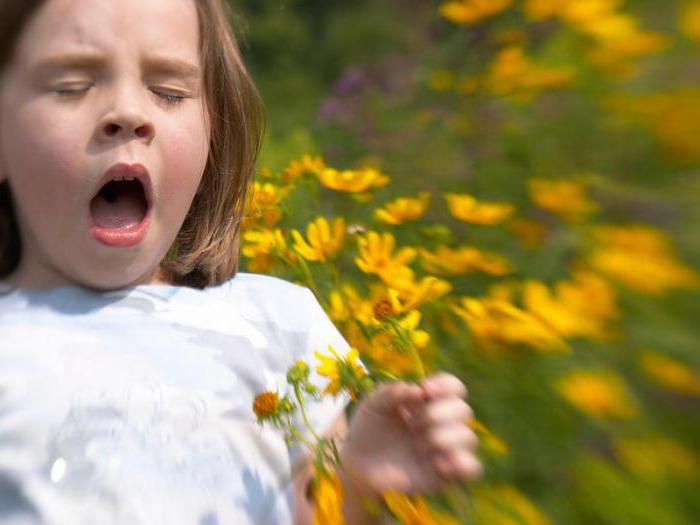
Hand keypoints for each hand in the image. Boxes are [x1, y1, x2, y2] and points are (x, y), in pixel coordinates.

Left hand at [339, 372, 481, 497]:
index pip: (454, 387)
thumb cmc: (367, 429)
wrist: (357, 464)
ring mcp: (445, 449)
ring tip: (418, 445)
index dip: (446, 385)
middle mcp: (442, 424)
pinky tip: (437, 463)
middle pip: (463, 410)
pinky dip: (461, 463)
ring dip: (443, 437)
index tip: (425, 390)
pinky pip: (472, 468)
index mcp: (428, 402)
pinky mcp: (445, 475)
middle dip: (437, 413)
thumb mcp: (373, 404)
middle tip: (412, 424)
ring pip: (469, 437)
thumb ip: (391, 392)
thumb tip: (419, 391)